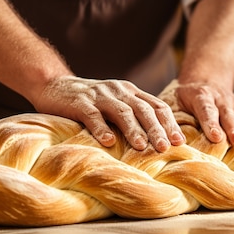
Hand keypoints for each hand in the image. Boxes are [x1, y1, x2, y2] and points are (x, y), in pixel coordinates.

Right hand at [34, 76, 185, 151]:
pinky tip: (108, 142)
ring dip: (133, 130)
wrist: (54, 85)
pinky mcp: (80, 102)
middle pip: (144, 110)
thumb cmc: (89, 102)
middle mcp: (119, 91)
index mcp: (131, 92)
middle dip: (157, 129)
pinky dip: (101, 128)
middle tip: (166, 148)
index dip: (170, 123)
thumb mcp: (115, 104)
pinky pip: (93, 115)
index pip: (157, 106)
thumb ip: (133, 117)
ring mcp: (99, 95)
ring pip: (122, 112)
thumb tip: (157, 144)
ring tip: (141, 147)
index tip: (180, 142)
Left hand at [175, 82, 233, 148]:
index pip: (206, 109)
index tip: (216, 137)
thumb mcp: (173, 101)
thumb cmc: (185, 98)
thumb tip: (169, 141)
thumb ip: (171, 118)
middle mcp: (220, 98)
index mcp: (201, 96)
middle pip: (228, 114)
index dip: (211, 123)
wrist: (205, 80)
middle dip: (233, 128)